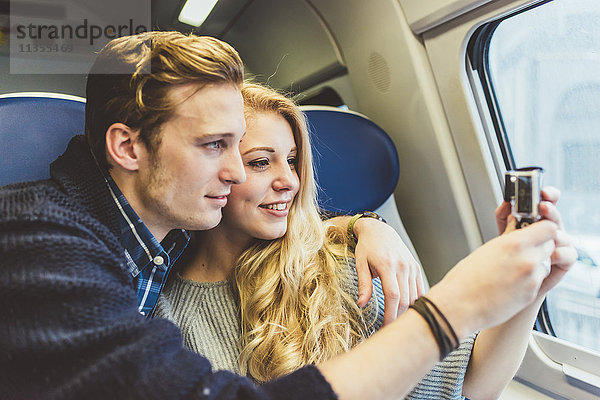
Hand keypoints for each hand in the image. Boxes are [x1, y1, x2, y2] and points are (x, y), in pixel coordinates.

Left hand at [353, 218, 425, 324]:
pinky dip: (416, 301)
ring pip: (414, 296)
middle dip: (398, 317)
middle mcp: (403, 266)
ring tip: (399, 323)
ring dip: (408, 311)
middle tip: (390, 330)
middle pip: (405, 299)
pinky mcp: (416, 267)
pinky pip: (420, 289)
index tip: (385, 327)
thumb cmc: (367, 247)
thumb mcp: (360, 263)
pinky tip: (409, 311)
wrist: (379, 230)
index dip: (390, 314)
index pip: (393, 296)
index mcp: (387, 265)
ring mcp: (412, 267)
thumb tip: (362, 304)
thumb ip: (364, 284)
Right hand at [428, 220, 558, 337]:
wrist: (459, 306)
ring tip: (514, 268)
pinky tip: (511, 282)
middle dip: (540, 245)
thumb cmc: (465, 279)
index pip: (548, 228)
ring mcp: (531, 279)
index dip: (543, 228)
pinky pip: (538, 281)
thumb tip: (516, 227)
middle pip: (551, 244)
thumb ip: (508, 238)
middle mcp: (527, 260)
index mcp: (514, 244)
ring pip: (546, 263)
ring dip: (536, 263)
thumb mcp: (486, 250)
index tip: (535, 230)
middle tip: (525, 249)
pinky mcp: (531, 295)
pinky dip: (529, 279)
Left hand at [495, 186, 576, 298]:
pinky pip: (568, 254)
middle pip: (555, 215)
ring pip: (562, 234)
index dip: (548, 195)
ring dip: (553, 233)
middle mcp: (549, 230)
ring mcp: (557, 245)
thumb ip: (504, 217)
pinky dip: (560, 253)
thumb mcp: (503, 234)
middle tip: (542, 207)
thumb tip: (505, 202)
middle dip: (550, 209)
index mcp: (536, 220)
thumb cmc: (507, 258)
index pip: (547, 202)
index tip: (542, 191)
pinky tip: (549, 255)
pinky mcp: (562, 262)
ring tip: (542, 235)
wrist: (508, 285)